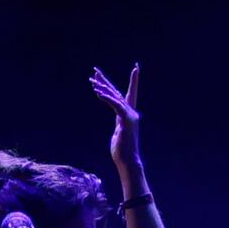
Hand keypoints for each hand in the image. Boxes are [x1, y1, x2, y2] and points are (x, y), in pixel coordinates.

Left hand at [92, 63, 146, 195]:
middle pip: (117, 92)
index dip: (133, 81)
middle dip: (106, 81)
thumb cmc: (122, 150)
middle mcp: (131, 112)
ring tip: (92, 81)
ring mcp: (130, 116)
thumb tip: (119, 124)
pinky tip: (98, 93)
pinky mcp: (126, 121)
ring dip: (103, 88)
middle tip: (95, 70)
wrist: (128, 160)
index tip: (136, 68)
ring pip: (115, 97)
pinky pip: (115, 105)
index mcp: (128, 114)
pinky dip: (107, 98)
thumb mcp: (119, 133)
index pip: (130, 94)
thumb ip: (120, 123)